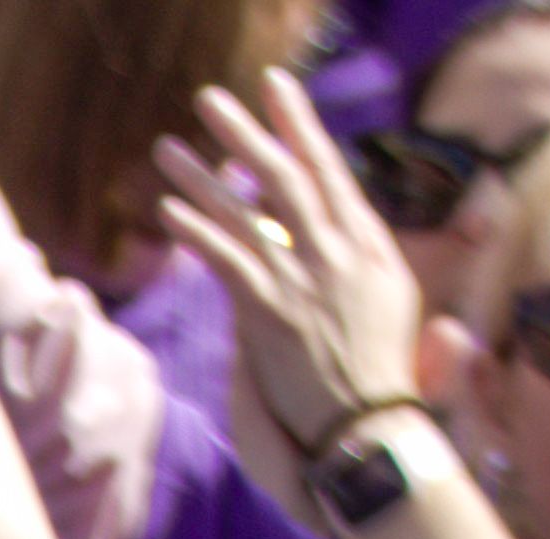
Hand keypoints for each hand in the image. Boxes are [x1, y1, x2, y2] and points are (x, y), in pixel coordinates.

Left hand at [152, 74, 431, 466]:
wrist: (372, 431)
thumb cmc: (378, 382)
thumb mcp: (384, 309)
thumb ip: (351, 269)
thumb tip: (312, 247)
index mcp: (372, 250)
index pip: (332, 176)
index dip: (302, 132)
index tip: (279, 95)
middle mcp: (342, 255)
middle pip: (292, 175)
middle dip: (251, 130)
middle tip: (215, 97)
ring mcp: (307, 281)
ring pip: (250, 210)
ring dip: (203, 176)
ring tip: (166, 147)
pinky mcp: (272, 314)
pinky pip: (228, 260)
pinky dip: (197, 233)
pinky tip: (167, 212)